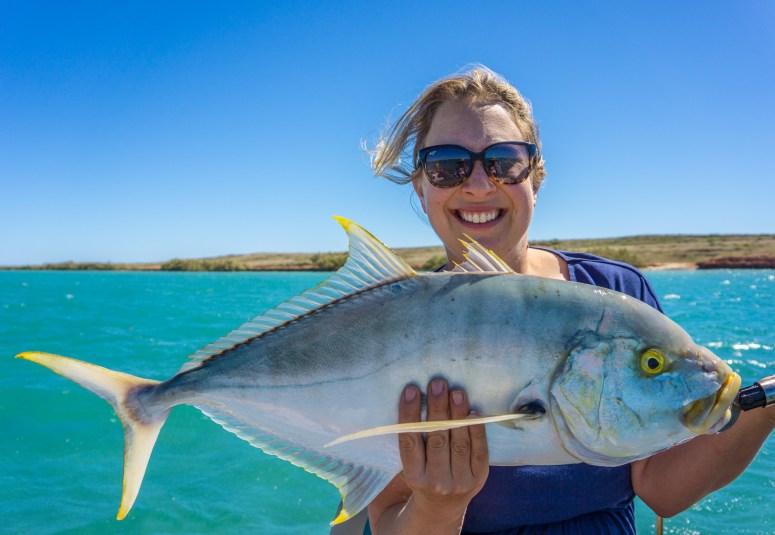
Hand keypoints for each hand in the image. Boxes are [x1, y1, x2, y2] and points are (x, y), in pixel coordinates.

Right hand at [398, 379, 488, 513]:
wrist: (441, 509)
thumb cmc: (421, 478)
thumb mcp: (410, 466)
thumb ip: (411, 441)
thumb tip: (415, 398)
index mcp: (414, 476)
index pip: (410, 441)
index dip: (410, 414)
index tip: (411, 390)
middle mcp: (437, 481)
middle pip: (437, 438)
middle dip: (438, 408)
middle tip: (437, 383)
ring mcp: (461, 480)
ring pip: (459, 442)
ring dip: (458, 413)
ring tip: (456, 391)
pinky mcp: (479, 478)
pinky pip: (479, 450)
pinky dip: (477, 429)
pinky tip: (473, 412)